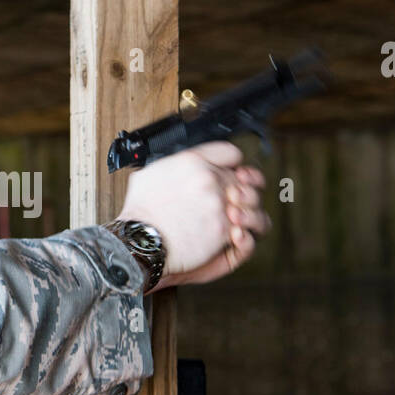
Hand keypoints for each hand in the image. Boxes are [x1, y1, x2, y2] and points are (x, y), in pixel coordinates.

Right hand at [115, 142, 269, 288]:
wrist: (140, 242)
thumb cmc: (140, 214)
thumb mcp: (148, 174)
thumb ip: (171, 166)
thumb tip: (177, 167)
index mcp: (192, 162)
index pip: (230, 153)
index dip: (232, 165)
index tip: (232, 172)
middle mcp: (209, 179)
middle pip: (244, 178)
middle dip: (241, 190)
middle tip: (235, 200)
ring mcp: (219, 204)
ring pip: (254, 202)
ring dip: (249, 211)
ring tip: (238, 219)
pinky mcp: (224, 230)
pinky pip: (249, 228)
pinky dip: (244, 234)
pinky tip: (235, 236)